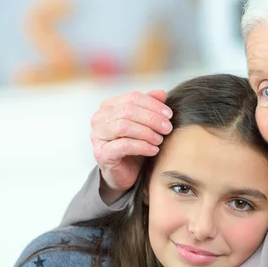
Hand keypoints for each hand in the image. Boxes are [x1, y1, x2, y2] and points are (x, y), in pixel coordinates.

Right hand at [91, 90, 172, 204]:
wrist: (123, 174)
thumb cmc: (133, 147)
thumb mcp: (143, 124)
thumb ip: (149, 107)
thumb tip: (161, 93)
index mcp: (109, 106)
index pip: (132, 97)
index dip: (153, 105)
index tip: (169, 114)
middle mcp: (99, 119)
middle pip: (128, 111)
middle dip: (152, 119)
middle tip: (167, 128)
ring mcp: (98, 136)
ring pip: (124, 127)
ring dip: (147, 133)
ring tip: (160, 139)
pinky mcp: (102, 154)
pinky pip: (123, 146)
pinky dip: (142, 146)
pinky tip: (153, 150)